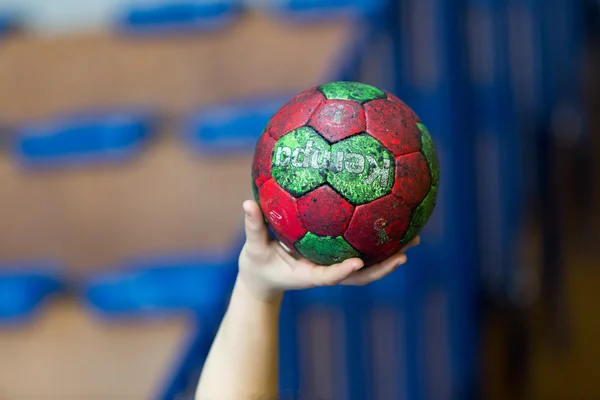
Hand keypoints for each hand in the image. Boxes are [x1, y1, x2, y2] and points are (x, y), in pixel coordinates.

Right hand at [237, 200, 419, 300]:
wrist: (262, 278)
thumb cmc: (257, 264)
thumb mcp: (252, 247)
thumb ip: (252, 226)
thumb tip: (246, 203)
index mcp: (308, 275)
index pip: (328, 276)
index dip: (343, 271)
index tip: (358, 263)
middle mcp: (326, 272)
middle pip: (360, 275)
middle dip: (383, 266)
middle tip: (406, 251)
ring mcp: (333, 268)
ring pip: (366, 266)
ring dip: (389, 255)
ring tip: (413, 238)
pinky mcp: (334, 260)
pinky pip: (359, 252)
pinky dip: (376, 243)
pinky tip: (391, 224)